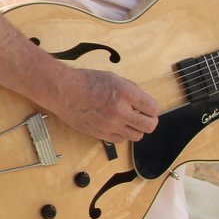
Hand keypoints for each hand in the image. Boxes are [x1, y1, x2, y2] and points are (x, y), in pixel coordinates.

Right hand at [45, 67, 160, 142]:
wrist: (64, 91)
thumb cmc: (86, 81)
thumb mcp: (114, 78)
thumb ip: (132, 90)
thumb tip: (143, 102)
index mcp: (126, 94)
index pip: (153, 108)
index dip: (152, 108)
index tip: (147, 107)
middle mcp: (121, 111)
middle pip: (149, 126)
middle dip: (149, 121)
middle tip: (143, 116)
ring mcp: (111, 125)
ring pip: (136, 136)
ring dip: (135, 128)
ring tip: (127, 121)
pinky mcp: (101, 134)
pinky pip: (120, 140)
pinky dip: (121, 133)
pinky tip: (115, 124)